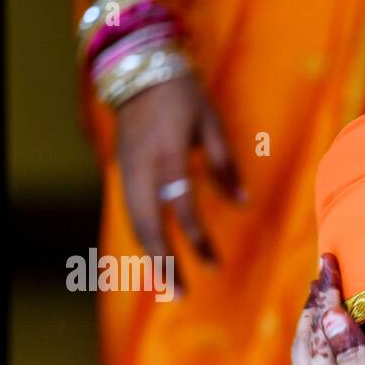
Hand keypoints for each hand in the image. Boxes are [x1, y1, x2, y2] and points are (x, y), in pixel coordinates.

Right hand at [115, 74, 244, 281]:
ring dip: (151, 257)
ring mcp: (128, 169)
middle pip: (150, 225)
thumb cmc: (182, 95)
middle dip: (165, 263)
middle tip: (180, 295)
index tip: (214, 265)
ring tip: (167, 285)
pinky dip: (143, 237)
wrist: (138, 68)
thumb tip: (243, 204)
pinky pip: (131, 211)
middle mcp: (143, 167)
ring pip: (136, 222)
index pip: (183, 208)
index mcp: (169, 155)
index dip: (198, 240)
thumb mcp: (211, 124)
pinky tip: (157, 257)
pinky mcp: (122, 169)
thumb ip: (225, 166)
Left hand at [291, 254, 364, 364]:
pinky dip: (321, 360)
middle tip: (322, 281)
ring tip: (323, 315)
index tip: (328, 263)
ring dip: (314, 335)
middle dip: (312, 310)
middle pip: (304, 344)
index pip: (317, 327)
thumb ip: (353, 356)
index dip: (323, 294)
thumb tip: (331, 315)